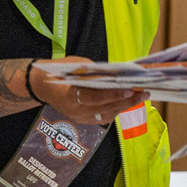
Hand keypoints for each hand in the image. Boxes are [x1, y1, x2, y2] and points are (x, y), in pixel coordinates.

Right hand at [31, 56, 147, 125]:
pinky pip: (104, 117)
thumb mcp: (77, 66)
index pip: (96, 97)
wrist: (43, 85)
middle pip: (106, 108)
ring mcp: (79, 118)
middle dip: (127, 101)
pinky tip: (127, 102)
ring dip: (125, 106)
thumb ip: (95, 73)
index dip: (114, 95)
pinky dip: (117, 109)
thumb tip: (119, 76)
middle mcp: (76, 110)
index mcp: (70, 95)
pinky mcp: (83, 120)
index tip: (131, 90)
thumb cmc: (61, 71)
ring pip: (108, 115)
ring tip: (140, 97)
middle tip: (144, 94)